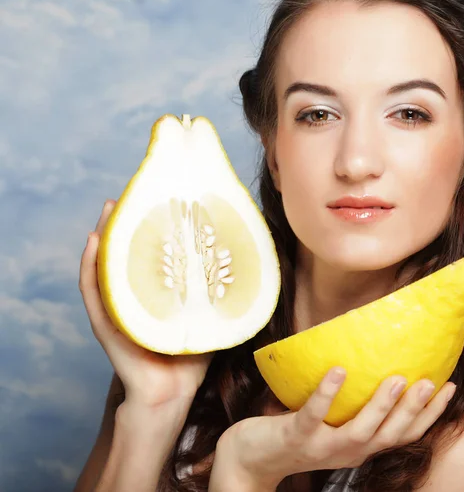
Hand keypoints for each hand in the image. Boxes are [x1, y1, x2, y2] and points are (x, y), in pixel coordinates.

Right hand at [79, 199, 213, 408]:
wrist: (173, 394)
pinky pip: (93, 292)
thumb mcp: (211, 315)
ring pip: (107, 265)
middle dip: (128, 222)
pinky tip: (94, 242)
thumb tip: (249, 264)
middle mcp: (135, 295)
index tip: (161, 198)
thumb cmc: (191, 356)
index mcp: (157, 292)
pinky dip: (90, 267)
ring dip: (105, 234)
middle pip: (127, 252)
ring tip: (110, 208)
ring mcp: (119, 308)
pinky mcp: (108, 323)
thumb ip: (222, 293)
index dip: (153, 226)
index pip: (152, 251)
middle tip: (132, 193)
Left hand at [211, 367, 455, 489]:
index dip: (429, 415)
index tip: (449, 387)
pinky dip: (327, 394)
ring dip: (381, 406)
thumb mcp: (330, 421)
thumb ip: (350, 402)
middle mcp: (347, 451)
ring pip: (360, 430)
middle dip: (415, 411)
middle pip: (390, 435)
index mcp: (359, 446)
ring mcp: (322, 446)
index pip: (402, 434)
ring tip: (398, 378)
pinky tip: (339, 371)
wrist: (250, 459)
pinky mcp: (296, 436)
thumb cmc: (294, 432)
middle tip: (433, 381)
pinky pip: (314, 415)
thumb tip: (367, 356)